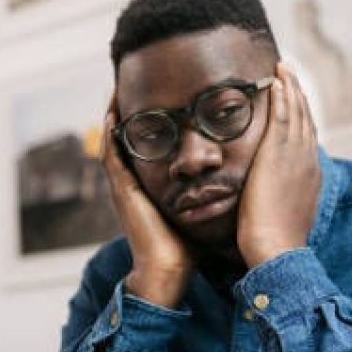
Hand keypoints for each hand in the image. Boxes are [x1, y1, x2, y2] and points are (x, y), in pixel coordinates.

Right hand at [101, 96, 194, 307]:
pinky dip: (111, 133)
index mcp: (151, 185)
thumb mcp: (201, 209)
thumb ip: (213, 193)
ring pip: (115, 141)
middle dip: (131, 111)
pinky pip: (111, 154)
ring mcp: (124, 186)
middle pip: (128, 137)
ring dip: (115, 114)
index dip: (151, 120)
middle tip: (133, 82)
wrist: (169, 269)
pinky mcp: (122, 190)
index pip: (148, 144)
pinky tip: (114, 111)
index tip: (161, 97)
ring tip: (118, 87)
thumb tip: (241, 179)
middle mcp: (134, 182)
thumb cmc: (187, 245)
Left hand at [237, 62, 321, 267]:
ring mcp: (295, 156)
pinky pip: (283, 116)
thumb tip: (272, 201)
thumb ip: (280, 202)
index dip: (302, 116)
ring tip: (284, 67)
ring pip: (296, 112)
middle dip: (299, 94)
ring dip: (290, 87)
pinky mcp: (279, 154)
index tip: (296, 100)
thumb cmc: (274, 242)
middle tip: (292, 73)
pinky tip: (277, 80)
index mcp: (309, 175)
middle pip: (306, 119)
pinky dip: (282, 96)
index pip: (306, 138)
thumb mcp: (283, 216)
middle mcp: (307, 161)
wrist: (276, 248)